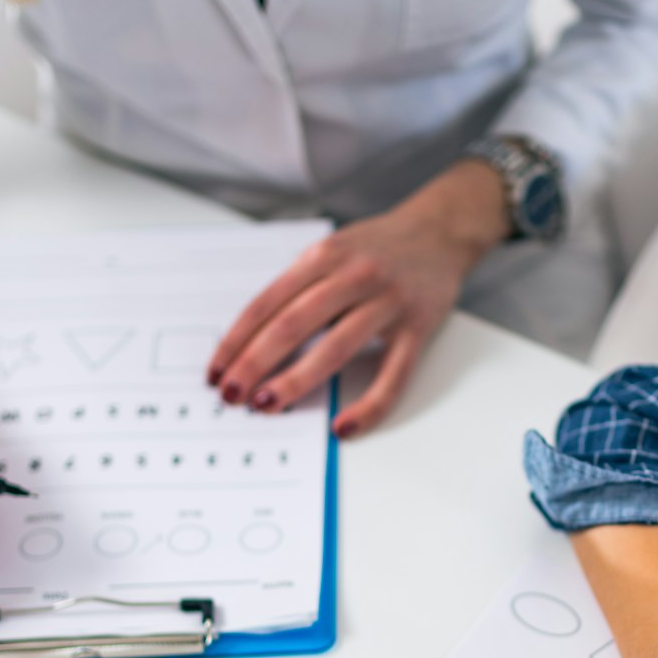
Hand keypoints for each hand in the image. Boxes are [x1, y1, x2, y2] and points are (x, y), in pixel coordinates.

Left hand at [206, 160, 508, 436]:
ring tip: (269, 405)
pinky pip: (392, 376)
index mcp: (324, 256)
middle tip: (232, 395)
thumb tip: (254, 342)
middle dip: (255, 363)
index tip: (216, 371)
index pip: (267, 303)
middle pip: (293, 324)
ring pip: (335, 348)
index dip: (236, 340)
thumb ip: (299, 287)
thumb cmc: (379, 247)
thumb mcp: (332, 251)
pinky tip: (344, 427)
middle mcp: (354, 275)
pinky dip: (368, 406)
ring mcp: (387, 302)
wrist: (441, 230)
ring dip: (296, 381)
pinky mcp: (417, 328)